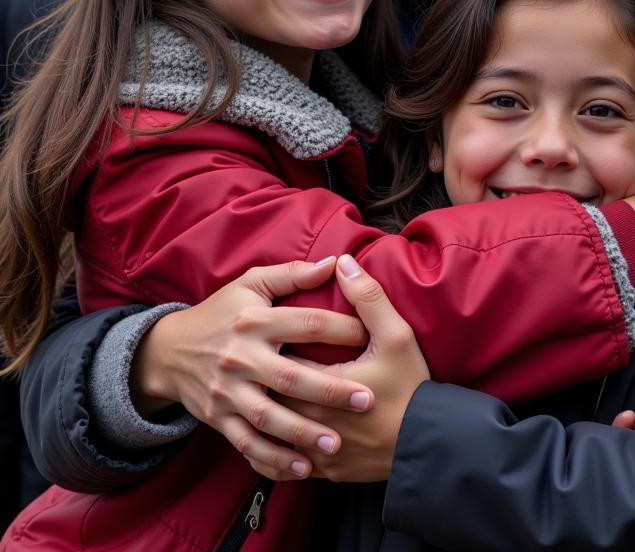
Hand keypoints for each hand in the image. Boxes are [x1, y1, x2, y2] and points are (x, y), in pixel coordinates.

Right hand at [132, 257, 371, 479]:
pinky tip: (303, 468)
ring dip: (304, 434)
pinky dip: (274, 458)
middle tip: (367, 400)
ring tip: (337, 444)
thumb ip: (293, 273)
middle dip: (330, 390)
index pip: (306, 324)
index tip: (370, 338)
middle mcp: (241, 357)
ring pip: (269, 417)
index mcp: (255, 321)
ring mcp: (227, 391)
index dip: (341, 329)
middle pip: (290, 376)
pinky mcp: (218, 418)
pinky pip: (247, 443)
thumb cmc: (222, 312)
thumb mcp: (251, 283)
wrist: (168, 351)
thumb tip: (336, 262)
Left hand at [281, 255, 429, 482]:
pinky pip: (290, 463)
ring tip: (266, 394)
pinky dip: (281, 447)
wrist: (430, 444)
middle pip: (271, 398)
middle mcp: (312, 422)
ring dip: (270, 414)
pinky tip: (279, 433)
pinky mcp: (326, 473)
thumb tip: (342, 263)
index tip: (275, 335)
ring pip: (277, 433)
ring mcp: (316, 452)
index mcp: (322, 385)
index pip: (281, 361)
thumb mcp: (396, 335)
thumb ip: (368, 297)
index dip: (276, 346)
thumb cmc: (411, 386)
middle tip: (264, 362)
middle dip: (267, 379)